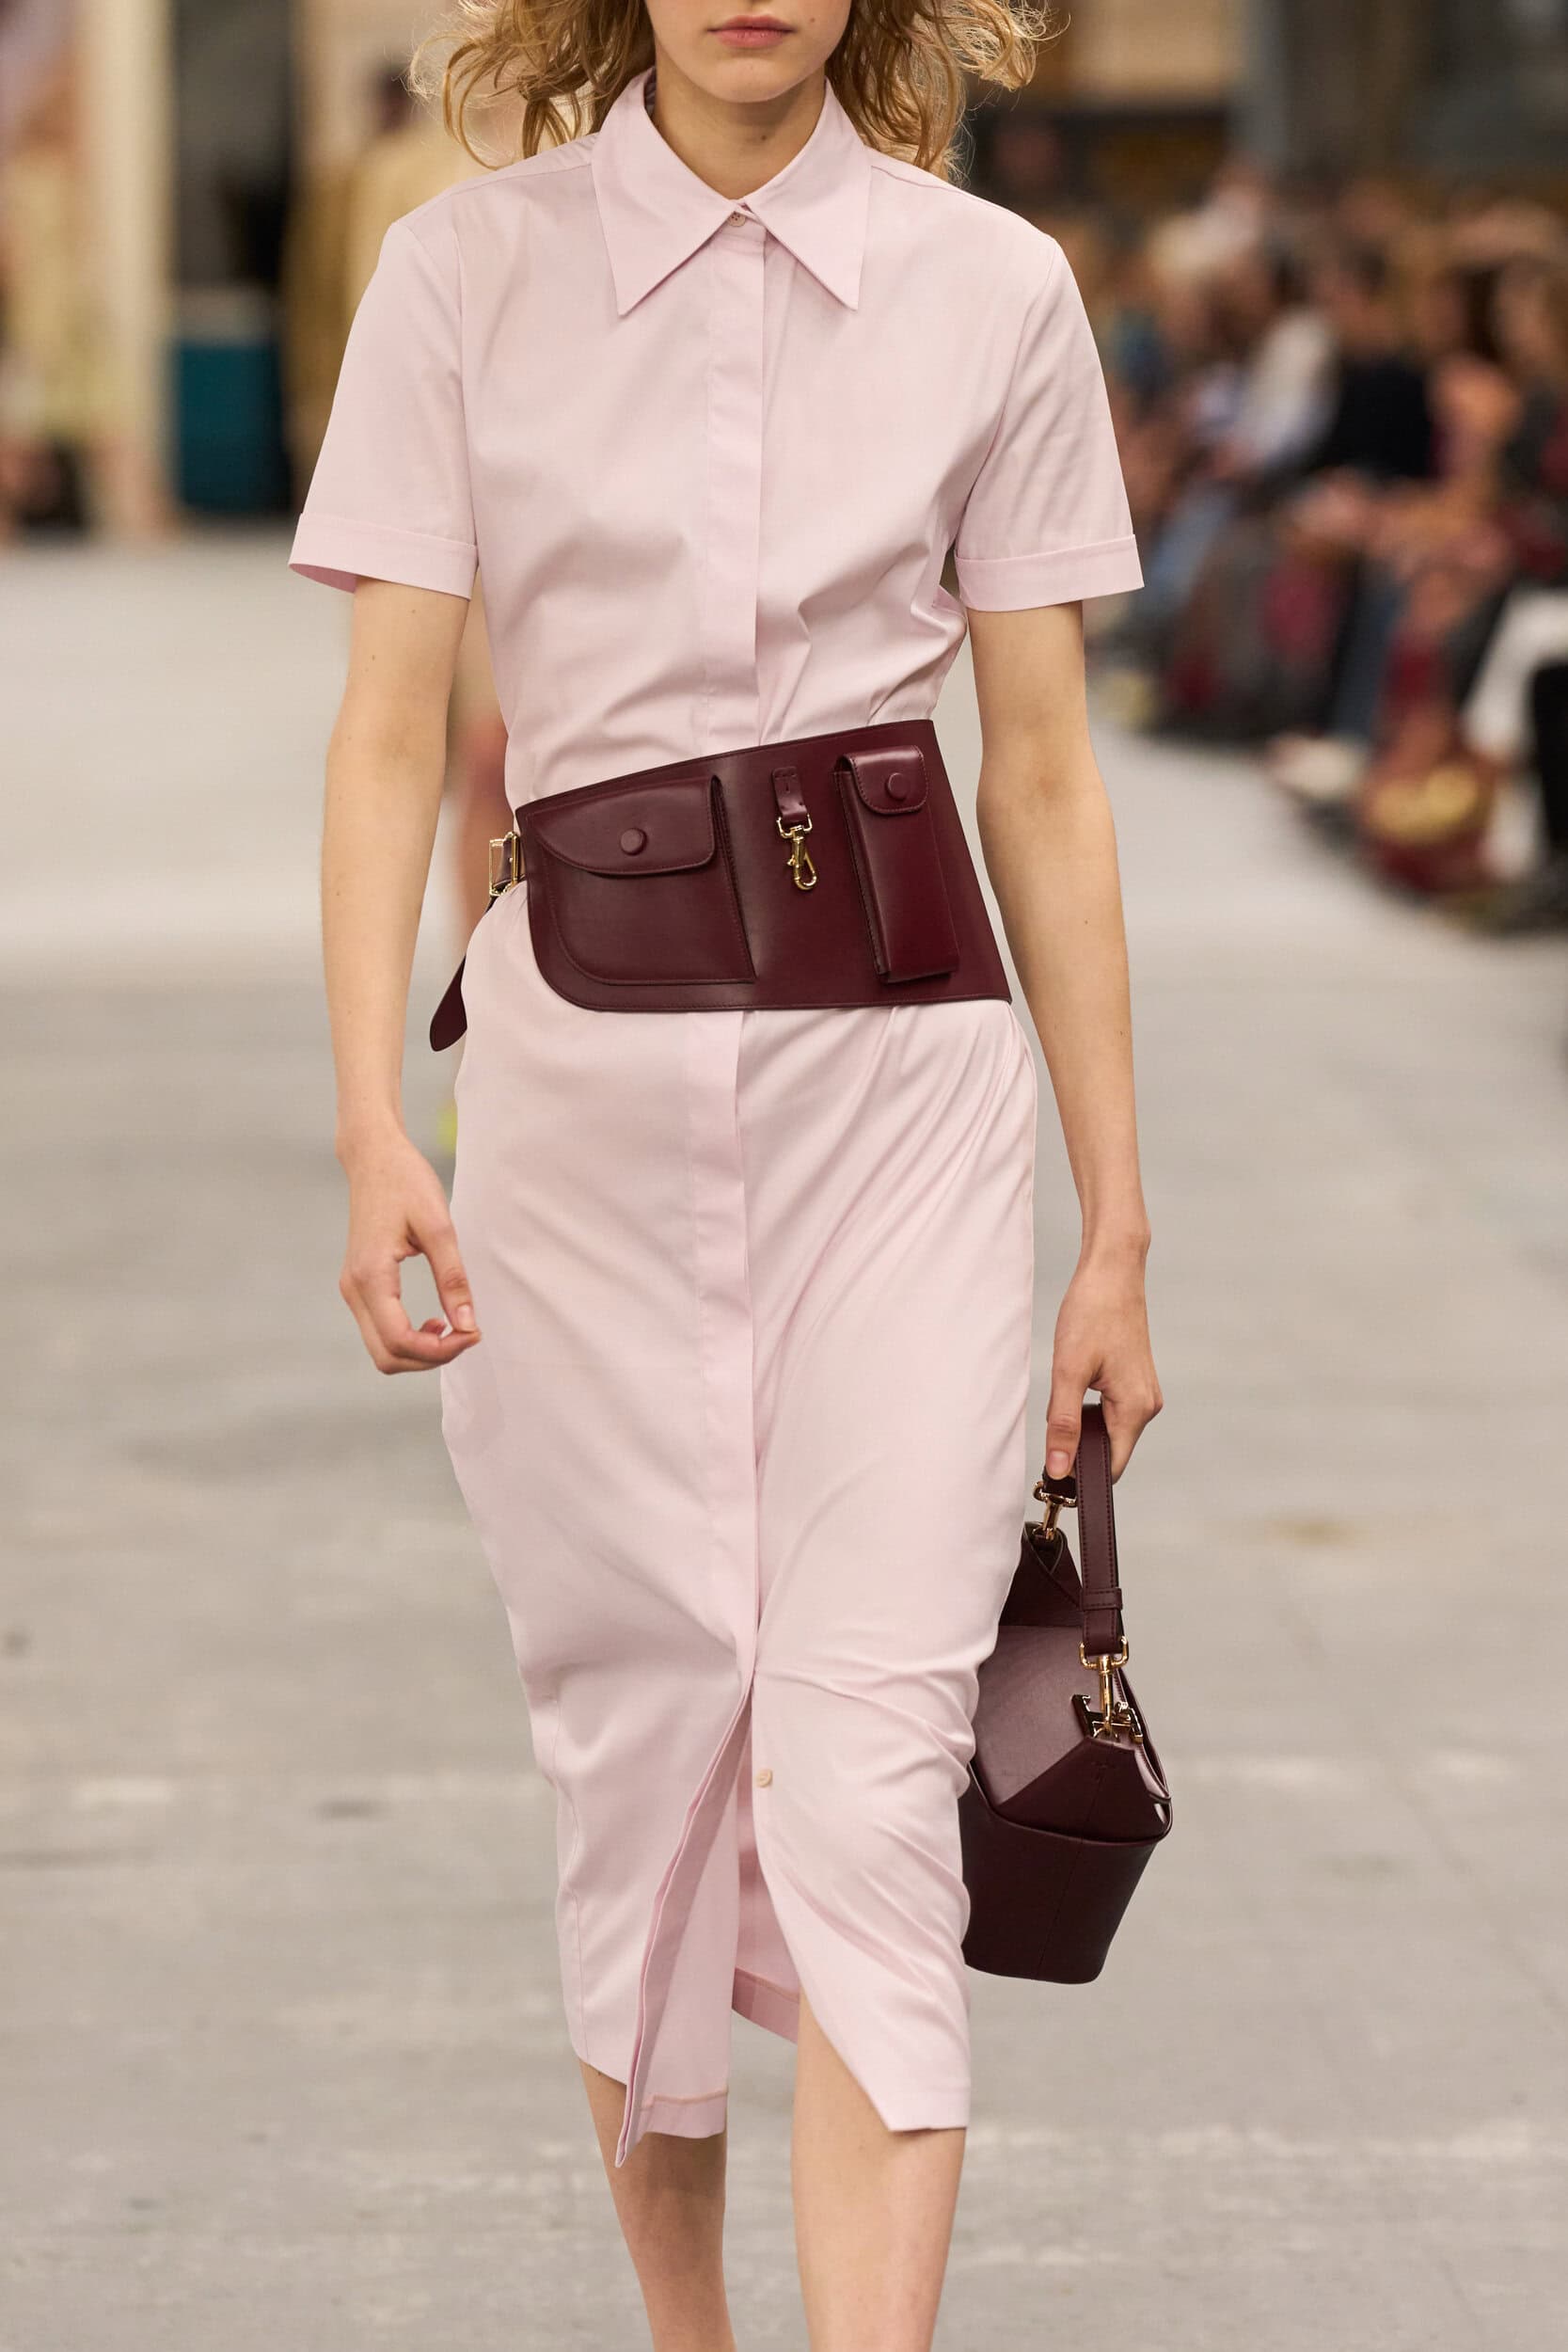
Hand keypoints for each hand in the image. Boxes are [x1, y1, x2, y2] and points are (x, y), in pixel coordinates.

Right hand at [337, 1125, 480, 1373]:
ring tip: (453, 1329)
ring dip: (419, 1352)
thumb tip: (467, 1324)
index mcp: (371, 1275)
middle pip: (387, 1357)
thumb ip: (453, 1278)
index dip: (441, 1350)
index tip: (474, 1333)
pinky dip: (407, 1338)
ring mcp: (352, 1289)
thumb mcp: (439, 1226)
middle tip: (467, 1335)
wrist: (374, 1157)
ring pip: (381, 1349)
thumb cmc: (406, 1182)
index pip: (400, 1341)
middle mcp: (354, 1289)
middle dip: (430, 1358)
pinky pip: (379, 1331)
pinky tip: (434, 1321)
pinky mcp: (358, 1285)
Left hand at [1043, 1247, 1161, 1481]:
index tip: (1051, 1476)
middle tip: (1048, 1437)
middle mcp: (1147, 1405)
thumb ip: (1063, 1423)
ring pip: (1109, 1430)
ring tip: (1060, 1403)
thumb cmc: (1093, 1312)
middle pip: (1111, 1451)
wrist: (1112, 1270)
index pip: (1112, 1468)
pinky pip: (1111, 1411)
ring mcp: (1143, 1392)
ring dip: (1083, 1428)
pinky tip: (1074, 1388)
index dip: (1082, 1477)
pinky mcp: (1135, 1380)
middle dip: (1080, 1451)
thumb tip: (1059, 1468)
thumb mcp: (1069, 1370)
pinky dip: (1090, 1410)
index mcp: (1135, 1409)